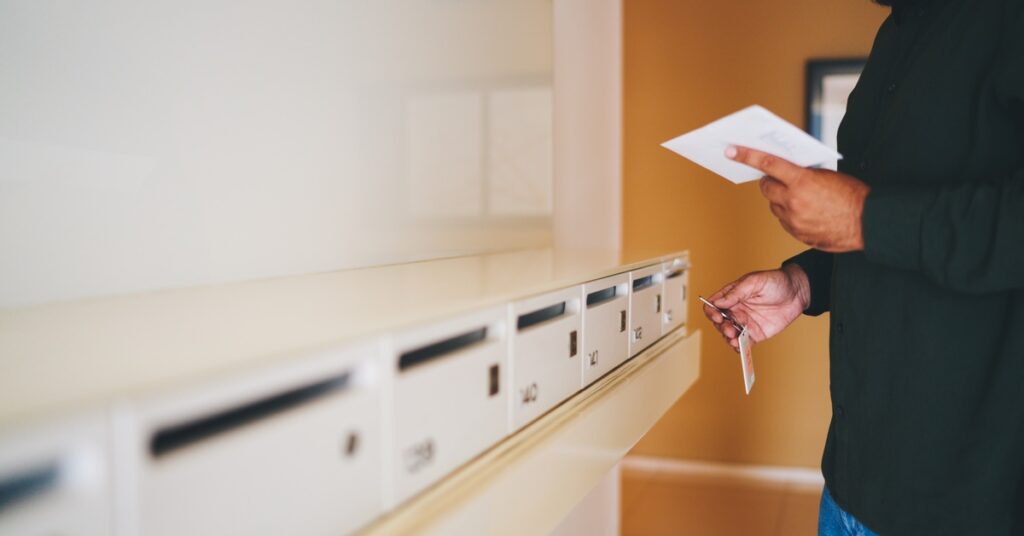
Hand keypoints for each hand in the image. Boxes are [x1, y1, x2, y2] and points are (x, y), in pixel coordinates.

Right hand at [703, 264, 810, 350]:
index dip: (711, 311)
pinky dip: (739, 347)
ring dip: (728, 338)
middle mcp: (736, 311)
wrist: (797, 292)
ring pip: (729, 334)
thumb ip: (736, 292)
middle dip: (721, 327)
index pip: (713, 305)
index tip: (717, 316)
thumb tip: (718, 302)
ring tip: (734, 339)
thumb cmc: (775, 281)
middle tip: (729, 330)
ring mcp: (745, 323)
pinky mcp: (755, 334)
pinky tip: (740, 347)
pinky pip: (744, 343)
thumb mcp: (754, 282)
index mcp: (731, 297)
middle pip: (719, 322)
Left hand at [726, 145, 869, 252]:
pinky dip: (789, 215)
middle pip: (766, 187)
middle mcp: (793, 201)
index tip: (731, 151)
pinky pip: (784, 221)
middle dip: (768, 181)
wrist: (868, 222)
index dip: (746, 156)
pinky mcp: (798, 234)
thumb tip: (786, 172)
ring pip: (774, 206)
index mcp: (801, 181)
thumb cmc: (852, 194)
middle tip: (775, 178)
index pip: (767, 164)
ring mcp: (794, 220)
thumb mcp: (827, 175)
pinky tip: (805, 212)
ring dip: (780, 200)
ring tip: (799, 197)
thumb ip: (803, 173)